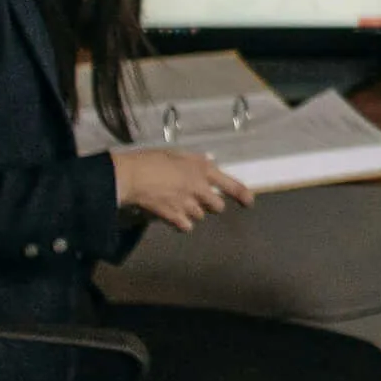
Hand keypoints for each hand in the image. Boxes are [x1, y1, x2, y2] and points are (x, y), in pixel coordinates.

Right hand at [111, 146, 252, 231]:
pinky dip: (181, 224)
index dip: (242, 195)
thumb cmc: (150, 160)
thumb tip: (208, 164)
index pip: (231, 184)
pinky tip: (172, 216)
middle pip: (217, 206)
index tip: (249, 202)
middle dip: (210, 205)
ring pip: (200, 216)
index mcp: (202, 168)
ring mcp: (188, 203)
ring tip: (177, 204)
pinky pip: (186, 227)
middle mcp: (199, 187)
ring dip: (192, 213)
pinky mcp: (174, 216)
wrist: (131, 175)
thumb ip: (195, 162)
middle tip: (196, 200)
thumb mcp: (177, 154)